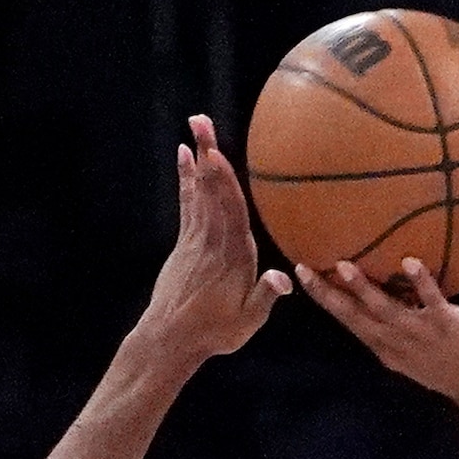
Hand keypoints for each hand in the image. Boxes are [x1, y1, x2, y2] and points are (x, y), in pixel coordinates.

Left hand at [138, 118, 289, 368]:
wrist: (171, 339)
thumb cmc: (215, 332)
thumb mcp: (247, 322)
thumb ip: (265, 296)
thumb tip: (286, 278)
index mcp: (235, 259)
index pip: (230, 214)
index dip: (222, 184)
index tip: (214, 155)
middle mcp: (214, 242)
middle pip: (212, 192)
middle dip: (207, 155)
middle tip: (201, 120)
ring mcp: (197, 239)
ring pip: (200, 191)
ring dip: (197, 156)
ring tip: (196, 125)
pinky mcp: (185, 241)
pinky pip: (187, 203)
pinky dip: (185, 178)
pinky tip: (183, 154)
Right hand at [302, 257, 458, 419]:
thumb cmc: (457, 371)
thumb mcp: (415, 358)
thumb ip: (396, 334)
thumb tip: (379, 304)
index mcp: (388, 350)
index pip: (350, 322)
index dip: (326, 300)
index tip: (302, 276)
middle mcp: (399, 343)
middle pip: (356, 317)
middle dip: (329, 295)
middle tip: (303, 270)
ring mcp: (423, 334)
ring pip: (387, 310)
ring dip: (365, 289)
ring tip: (344, 266)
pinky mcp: (449, 325)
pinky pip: (433, 301)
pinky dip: (422, 283)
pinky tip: (409, 262)